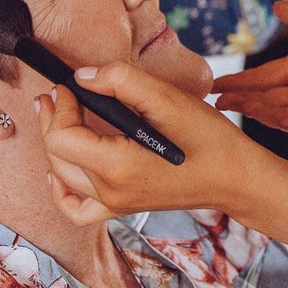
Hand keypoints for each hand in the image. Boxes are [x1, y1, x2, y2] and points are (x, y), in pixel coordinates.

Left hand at [43, 64, 269, 218]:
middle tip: (54, 92)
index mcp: (119, 167)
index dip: (59, 107)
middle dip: (51, 120)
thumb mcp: (170, 100)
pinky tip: (59, 173)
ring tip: (54, 117)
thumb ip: (123, 81)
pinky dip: (62, 191)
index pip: (62, 138)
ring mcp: (116, 204)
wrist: (236, 178)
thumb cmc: (211, 141)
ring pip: (63, 178)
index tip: (68, 85)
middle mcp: (111, 192)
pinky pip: (78, 210)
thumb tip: (84, 77)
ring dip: (54, 146)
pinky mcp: (123, 207)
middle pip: (57, 156)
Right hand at [212, 0, 287, 138]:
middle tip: (218, 102)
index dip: (243, 80)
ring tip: (240, 112)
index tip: (218, 83)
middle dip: (244, 99)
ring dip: (263, 113)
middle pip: (270, 97)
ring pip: (285, 114)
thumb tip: (278, 7)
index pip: (266, 75)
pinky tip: (276, 128)